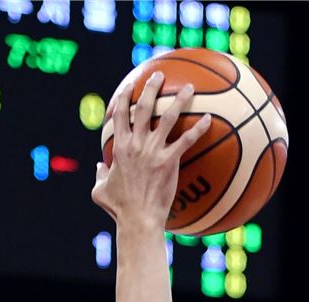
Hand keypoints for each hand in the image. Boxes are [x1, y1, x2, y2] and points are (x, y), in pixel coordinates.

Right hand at [94, 70, 209, 225]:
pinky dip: (198, 129)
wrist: (138, 219)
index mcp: (120, 146)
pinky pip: (186, 140)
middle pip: (144, 106)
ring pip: (168, 117)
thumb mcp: (100, 191)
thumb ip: (99, 175)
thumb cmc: (120, 209)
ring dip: (179, 99)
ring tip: (188, 87)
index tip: (129, 86)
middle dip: (151, 86)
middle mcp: (136, 143)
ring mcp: (153, 150)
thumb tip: (99, 166)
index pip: (120, 113)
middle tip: (158, 75)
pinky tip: (209, 120)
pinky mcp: (169, 161)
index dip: (124, 96)